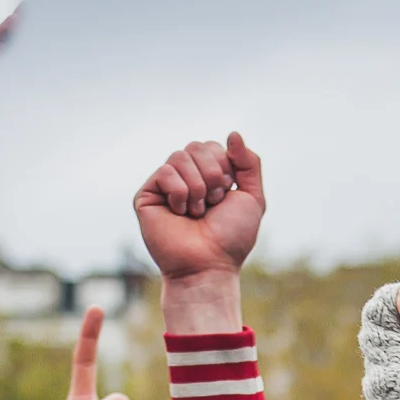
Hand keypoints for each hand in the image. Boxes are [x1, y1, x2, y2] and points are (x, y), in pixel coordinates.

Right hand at [135, 132, 261, 333]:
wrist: (209, 265)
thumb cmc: (230, 239)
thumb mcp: (252, 199)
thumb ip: (249, 164)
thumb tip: (232, 134)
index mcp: (207, 176)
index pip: (212, 146)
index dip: (225, 167)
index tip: (226, 196)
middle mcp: (185, 178)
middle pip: (196, 146)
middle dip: (213, 175)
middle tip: (213, 205)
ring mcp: (165, 186)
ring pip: (180, 155)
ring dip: (197, 187)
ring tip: (197, 212)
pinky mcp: (147, 195)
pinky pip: (165, 171)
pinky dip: (180, 192)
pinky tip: (180, 212)